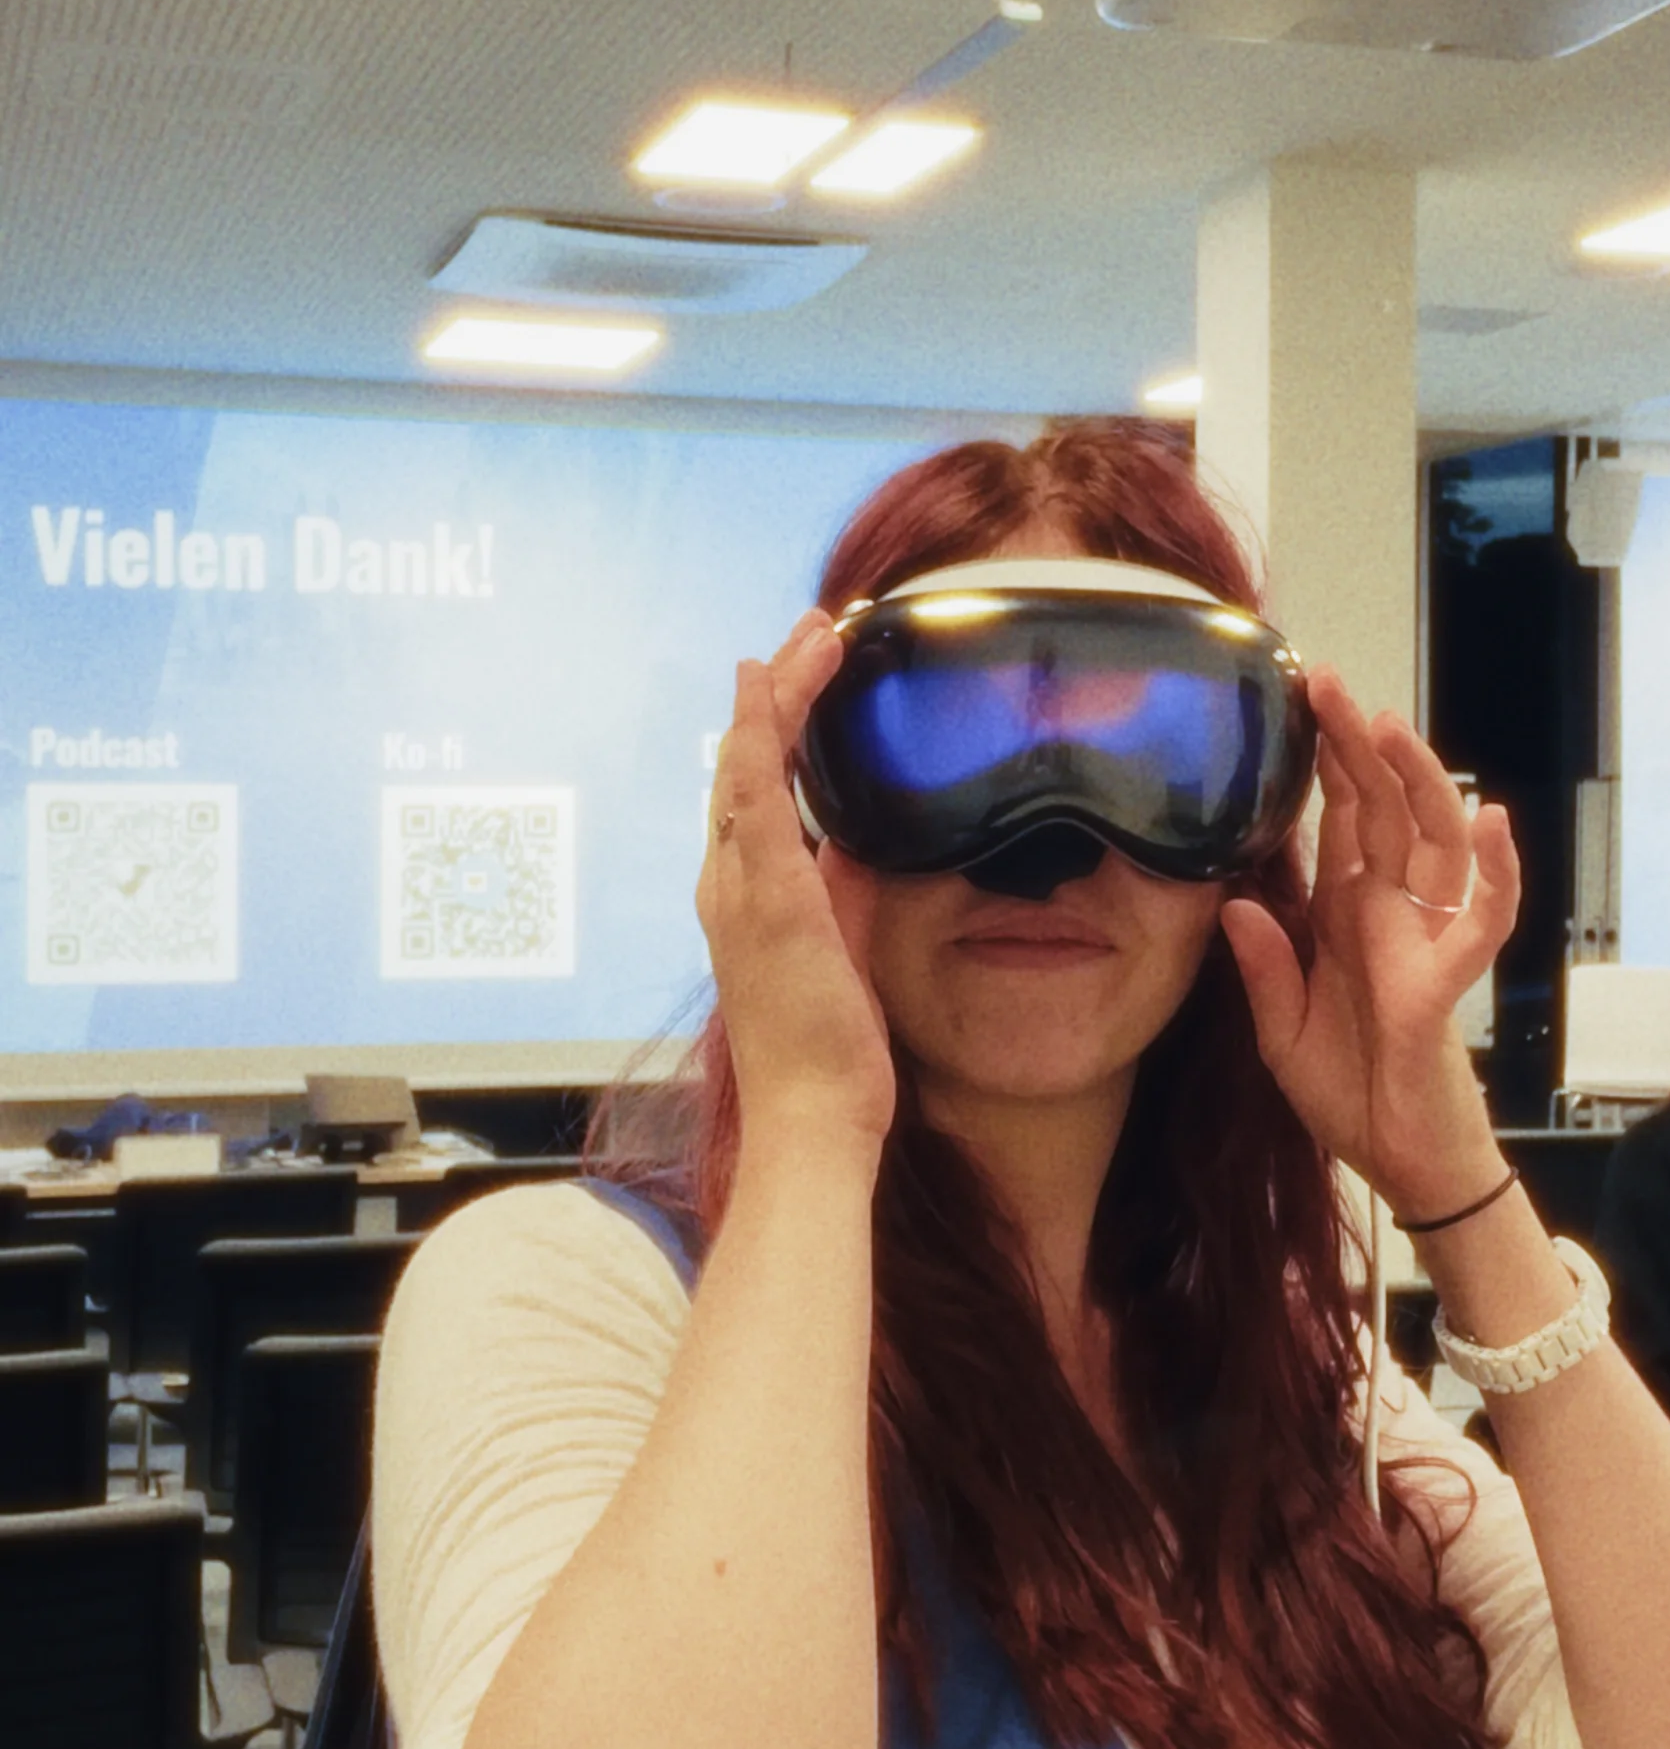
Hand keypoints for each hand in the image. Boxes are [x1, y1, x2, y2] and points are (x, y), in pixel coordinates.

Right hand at [698, 614, 895, 1158]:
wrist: (810, 1117)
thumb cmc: (825, 1052)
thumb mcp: (846, 947)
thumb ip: (847, 887)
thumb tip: (862, 838)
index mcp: (746, 897)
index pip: (754, 791)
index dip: (773, 727)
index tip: (804, 673)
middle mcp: (727, 885)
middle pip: (741, 763)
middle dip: (774, 690)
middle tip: (811, 631)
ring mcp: (739, 889)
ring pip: (743, 765)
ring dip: (776, 693)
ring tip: (811, 637)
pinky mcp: (767, 899)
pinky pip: (752, 799)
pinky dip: (755, 736)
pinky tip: (765, 689)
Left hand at [1220, 673, 1519, 1214]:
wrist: (1399, 1162)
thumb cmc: (1351, 1094)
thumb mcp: (1280, 1032)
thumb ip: (1261, 968)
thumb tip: (1234, 904)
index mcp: (1343, 917)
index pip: (1337, 821)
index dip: (1323, 762)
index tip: (1297, 700)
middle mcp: (1387, 914)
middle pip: (1381, 810)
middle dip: (1357, 746)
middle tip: (1328, 683)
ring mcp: (1422, 941)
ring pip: (1431, 842)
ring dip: (1416, 782)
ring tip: (1391, 728)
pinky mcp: (1444, 983)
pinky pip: (1481, 921)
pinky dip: (1495, 874)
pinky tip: (1490, 822)